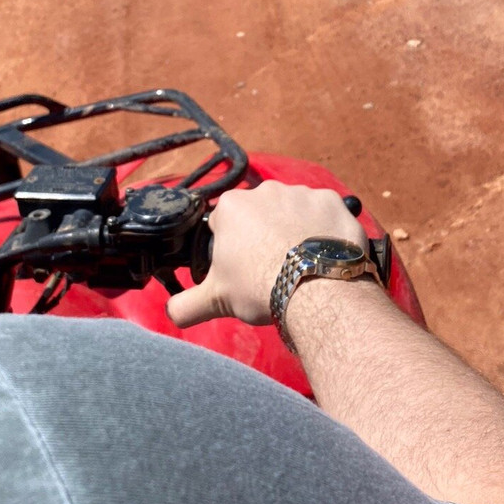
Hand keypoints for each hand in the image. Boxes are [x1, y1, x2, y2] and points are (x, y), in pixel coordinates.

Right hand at [165, 181, 366, 327]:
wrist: (315, 289)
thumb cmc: (259, 288)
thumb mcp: (215, 300)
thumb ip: (185, 305)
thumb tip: (170, 314)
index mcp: (232, 207)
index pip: (224, 223)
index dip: (231, 246)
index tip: (242, 266)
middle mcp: (266, 190)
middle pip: (260, 213)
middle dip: (264, 234)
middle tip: (272, 266)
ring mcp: (302, 192)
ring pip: (293, 210)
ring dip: (295, 229)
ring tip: (302, 262)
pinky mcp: (333, 200)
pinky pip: (325, 213)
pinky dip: (325, 228)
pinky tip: (324, 253)